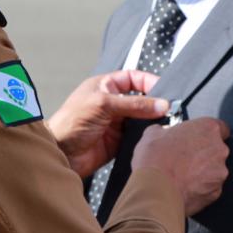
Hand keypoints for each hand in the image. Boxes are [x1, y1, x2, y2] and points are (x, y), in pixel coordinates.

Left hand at [47, 70, 169, 177]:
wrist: (60, 154)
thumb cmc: (72, 121)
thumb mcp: (103, 105)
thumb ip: (134, 104)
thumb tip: (162, 104)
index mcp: (106, 87)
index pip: (133, 78)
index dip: (149, 81)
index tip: (165, 89)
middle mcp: (113, 103)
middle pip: (141, 99)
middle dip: (155, 103)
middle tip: (172, 108)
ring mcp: (116, 123)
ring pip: (142, 119)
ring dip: (153, 121)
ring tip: (168, 123)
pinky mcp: (119, 142)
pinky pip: (138, 137)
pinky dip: (148, 137)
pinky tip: (157, 137)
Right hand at [131, 118, 229, 214]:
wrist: (156, 188)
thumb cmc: (156, 160)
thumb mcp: (153, 133)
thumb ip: (166, 130)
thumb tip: (163, 133)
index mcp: (208, 129)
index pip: (221, 128)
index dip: (207, 134)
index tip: (198, 138)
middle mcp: (219, 149)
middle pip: (217, 150)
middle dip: (203, 154)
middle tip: (184, 157)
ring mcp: (219, 172)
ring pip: (214, 170)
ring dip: (202, 171)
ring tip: (181, 174)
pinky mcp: (215, 192)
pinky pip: (210, 188)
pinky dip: (200, 187)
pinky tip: (184, 186)